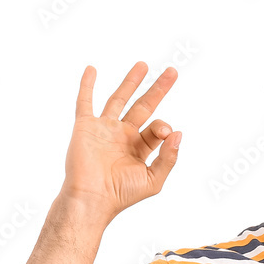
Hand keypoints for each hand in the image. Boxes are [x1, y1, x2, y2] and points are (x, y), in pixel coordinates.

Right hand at [62, 61, 180, 221]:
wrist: (92, 198)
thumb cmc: (122, 194)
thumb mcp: (154, 179)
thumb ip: (169, 158)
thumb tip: (178, 133)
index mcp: (140, 148)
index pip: (157, 128)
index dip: (163, 126)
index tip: (164, 132)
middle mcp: (123, 136)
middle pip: (144, 106)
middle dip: (158, 89)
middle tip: (172, 72)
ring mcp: (104, 129)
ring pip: (119, 99)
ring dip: (131, 82)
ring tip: (143, 65)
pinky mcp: (86, 127)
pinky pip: (85, 102)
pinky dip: (87, 85)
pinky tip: (92, 69)